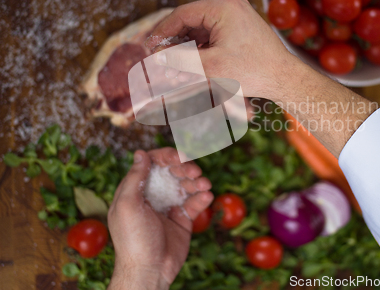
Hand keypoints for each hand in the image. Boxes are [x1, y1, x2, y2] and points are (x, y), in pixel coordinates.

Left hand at [107, 148, 212, 289]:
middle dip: (185, 168)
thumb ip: (134, 178)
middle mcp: (153, 195)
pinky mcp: (182, 219)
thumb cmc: (133, 239)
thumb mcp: (127, 205)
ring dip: (197, 181)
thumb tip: (141, 153)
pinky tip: (207, 196)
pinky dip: (202, 198)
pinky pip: (194, 203)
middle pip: (172, 172)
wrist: (149, 271)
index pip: (152, 164)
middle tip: (194, 170)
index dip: (166, 156)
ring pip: (186, 185)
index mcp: (136, 190)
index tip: (179, 156)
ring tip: (205, 184)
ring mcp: (168, 207)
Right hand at [145, 0, 297, 99]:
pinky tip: (192, 66)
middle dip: (174, 42)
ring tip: (175, 69)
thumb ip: (179, 60)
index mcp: (221, 7)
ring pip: (201, 29)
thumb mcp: (210, 66)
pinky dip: (201, 49)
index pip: (181, 14)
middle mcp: (229, 5)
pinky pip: (213, 34)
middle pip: (190, 21)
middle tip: (160, 59)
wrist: (284, 77)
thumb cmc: (252, 71)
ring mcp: (237, 14)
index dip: (161, 31)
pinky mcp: (241, 26)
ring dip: (187, 48)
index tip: (148, 46)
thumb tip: (156, 57)